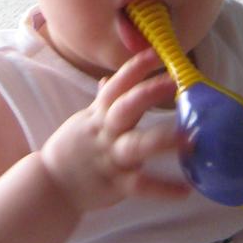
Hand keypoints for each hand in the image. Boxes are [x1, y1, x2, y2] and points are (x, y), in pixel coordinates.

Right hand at [40, 49, 190, 214]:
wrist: (51, 184)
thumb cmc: (74, 148)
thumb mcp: (85, 120)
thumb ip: (102, 101)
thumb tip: (108, 78)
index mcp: (99, 113)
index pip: (118, 84)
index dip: (136, 67)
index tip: (157, 52)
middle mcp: (105, 132)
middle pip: (125, 107)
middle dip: (149, 93)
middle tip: (174, 82)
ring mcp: (111, 158)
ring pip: (135, 146)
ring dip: (162, 140)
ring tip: (191, 139)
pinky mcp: (116, 184)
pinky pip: (141, 185)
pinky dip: (163, 189)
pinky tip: (185, 190)